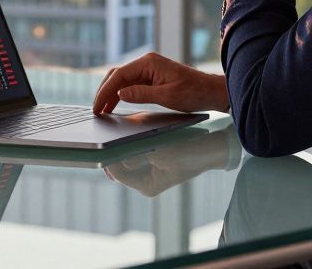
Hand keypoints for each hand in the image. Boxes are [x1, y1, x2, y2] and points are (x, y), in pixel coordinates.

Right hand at [91, 52, 228, 113]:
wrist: (211, 91)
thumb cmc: (193, 92)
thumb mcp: (167, 96)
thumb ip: (141, 94)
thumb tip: (119, 93)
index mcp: (148, 63)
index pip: (119, 75)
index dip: (105, 91)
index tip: (97, 105)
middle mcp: (146, 63)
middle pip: (117, 75)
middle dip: (104, 91)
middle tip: (96, 109)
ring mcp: (149, 70)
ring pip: (123, 80)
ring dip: (111, 93)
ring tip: (103, 109)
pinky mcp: (152, 78)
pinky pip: (132, 84)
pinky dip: (121, 94)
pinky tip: (116, 104)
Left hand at [103, 128, 235, 196]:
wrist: (212, 146)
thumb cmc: (190, 150)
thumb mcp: (163, 151)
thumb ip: (136, 155)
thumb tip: (113, 159)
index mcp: (147, 186)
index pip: (117, 173)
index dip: (107, 157)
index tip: (100, 140)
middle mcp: (144, 182)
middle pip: (117, 166)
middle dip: (110, 150)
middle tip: (102, 131)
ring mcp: (146, 172)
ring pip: (122, 157)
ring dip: (118, 144)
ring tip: (112, 128)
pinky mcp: (150, 160)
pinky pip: (132, 151)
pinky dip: (128, 141)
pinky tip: (126, 127)